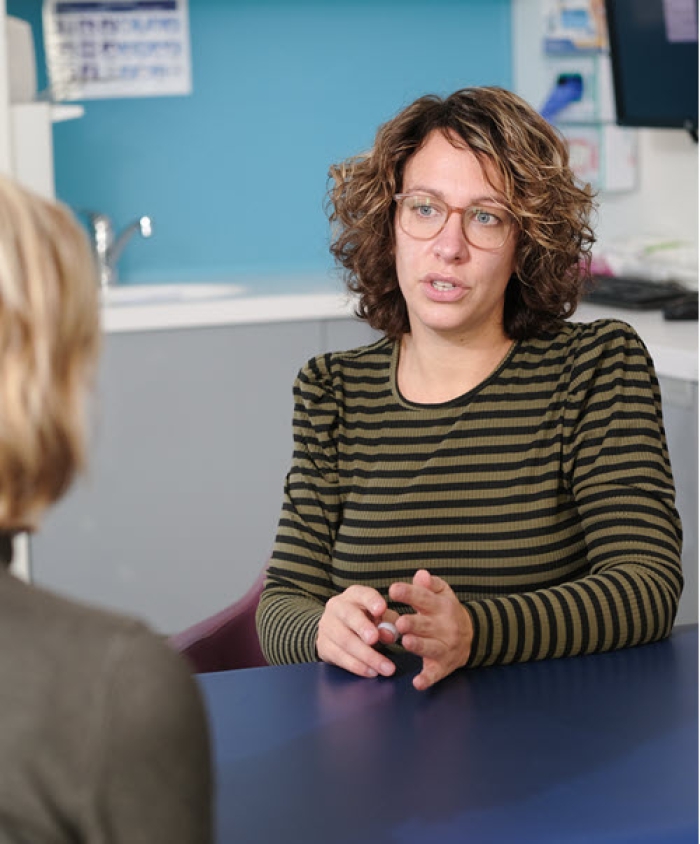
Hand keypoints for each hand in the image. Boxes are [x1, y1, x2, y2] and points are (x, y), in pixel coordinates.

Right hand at [316, 586, 396, 678]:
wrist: (336, 630)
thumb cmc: (365, 621)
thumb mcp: (379, 617)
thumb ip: (388, 623)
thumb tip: (390, 634)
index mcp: (354, 595)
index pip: (362, 594)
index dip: (371, 601)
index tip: (381, 609)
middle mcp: (337, 607)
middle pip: (349, 615)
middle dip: (362, 627)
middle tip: (375, 639)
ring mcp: (327, 626)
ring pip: (345, 640)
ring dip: (366, 655)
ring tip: (385, 667)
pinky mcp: (323, 646)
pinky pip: (339, 657)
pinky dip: (357, 666)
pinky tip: (371, 672)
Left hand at [389, 569, 472, 690]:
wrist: (472, 635)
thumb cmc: (447, 610)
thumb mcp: (443, 593)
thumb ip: (430, 584)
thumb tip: (420, 574)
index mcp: (441, 606)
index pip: (424, 598)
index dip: (409, 593)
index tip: (393, 589)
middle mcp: (444, 627)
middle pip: (426, 625)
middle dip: (413, 624)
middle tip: (400, 622)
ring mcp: (444, 647)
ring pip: (430, 648)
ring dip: (418, 646)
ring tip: (406, 642)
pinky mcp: (442, 666)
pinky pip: (435, 674)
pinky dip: (427, 679)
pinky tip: (417, 683)